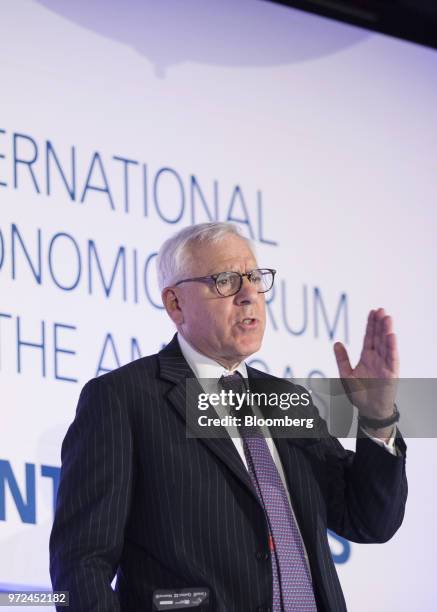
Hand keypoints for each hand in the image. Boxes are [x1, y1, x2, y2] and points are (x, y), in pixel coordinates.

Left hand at [333, 308, 398, 422]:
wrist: (368, 410)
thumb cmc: (358, 394)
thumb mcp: (345, 374)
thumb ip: (341, 359)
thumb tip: (336, 343)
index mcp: (366, 357)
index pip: (369, 337)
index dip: (370, 324)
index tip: (372, 312)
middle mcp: (377, 358)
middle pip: (378, 337)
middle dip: (379, 324)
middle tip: (380, 310)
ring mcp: (384, 364)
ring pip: (386, 344)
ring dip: (386, 331)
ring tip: (386, 318)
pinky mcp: (391, 373)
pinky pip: (391, 358)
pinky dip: (391, 347)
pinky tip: (391, 336)